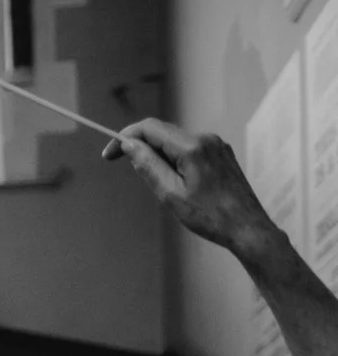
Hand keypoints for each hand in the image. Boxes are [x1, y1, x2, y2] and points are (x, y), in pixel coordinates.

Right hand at [103, 120, 274, 258]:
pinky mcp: (222, 154)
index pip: (150, 128)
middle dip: (140, 146)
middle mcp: (206, 139)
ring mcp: (217, 145)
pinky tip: (175, 182)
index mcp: (192, 147)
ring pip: (176, 142)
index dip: (125, 137)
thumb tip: (129, 145)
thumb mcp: (170, 194)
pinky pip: (190, 149)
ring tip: (157, 184)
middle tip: (125, 168)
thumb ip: (148, 166)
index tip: (109, 155)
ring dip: (158, 155)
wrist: (247, 227)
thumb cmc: (208, 216)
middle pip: (163, 133)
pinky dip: (174, 159)